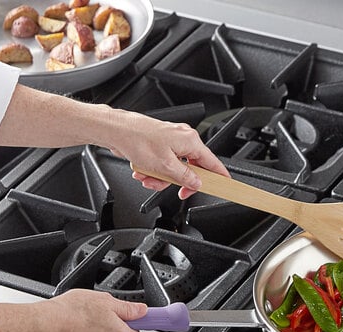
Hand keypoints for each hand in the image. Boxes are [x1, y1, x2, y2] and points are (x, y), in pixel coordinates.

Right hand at [39, 289, 146, 331]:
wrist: (46, 323)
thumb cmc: (74, 311)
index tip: (131, 321)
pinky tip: (75, 328)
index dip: (134, 327)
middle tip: (101, 314)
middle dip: (112, 328)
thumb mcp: (106, 301)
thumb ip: (128, 308)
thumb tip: (142, 311)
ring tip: (84, 320)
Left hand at [104, 109, 229, 199]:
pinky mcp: (160, 145)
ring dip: (162, 178)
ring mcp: (171, 142)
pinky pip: (164, 164)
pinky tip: (144, 171)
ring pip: (175, 169)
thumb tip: (196, 182)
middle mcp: (182, 138)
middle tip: (176, 191)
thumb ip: (185, 176)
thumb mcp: (166, 165)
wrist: (116, 130)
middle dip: (178, 181)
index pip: (212, 162)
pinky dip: (154, 171)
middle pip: (191, 169)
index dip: (219, 175)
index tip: (226, 184)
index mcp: (189, 140)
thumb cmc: (137, 139)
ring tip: (149, 177)